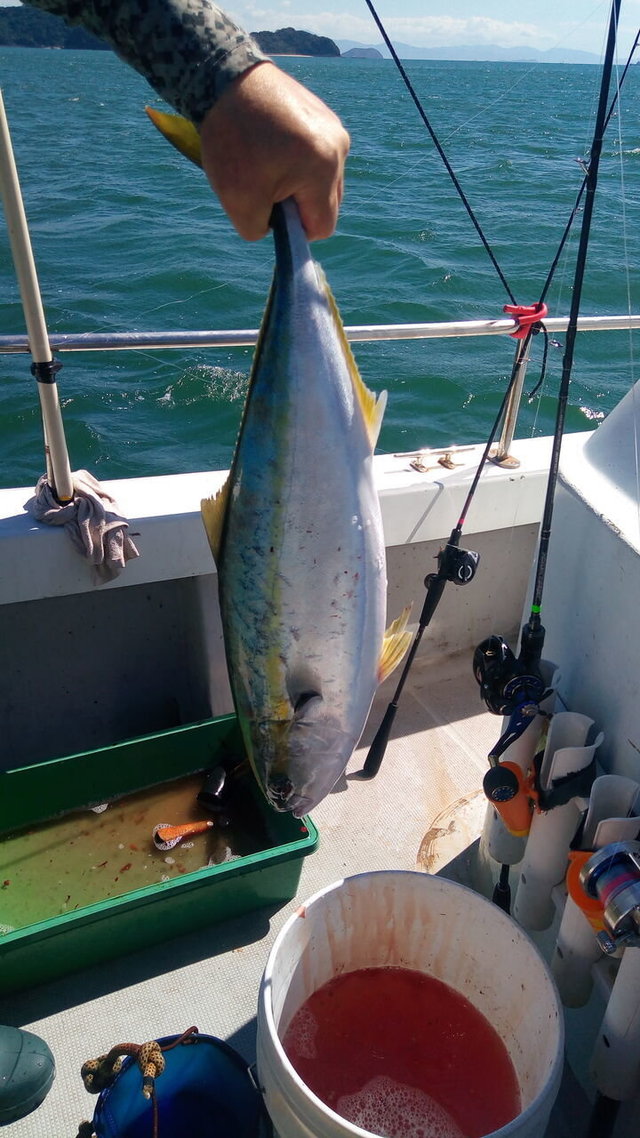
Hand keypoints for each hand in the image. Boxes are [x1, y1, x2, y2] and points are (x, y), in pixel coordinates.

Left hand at [198, 62, 349, 240]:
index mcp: (324, 168)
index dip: (296, 232)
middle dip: (297, 205)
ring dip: (298, 183)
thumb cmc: (231, 140)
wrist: (222, 75)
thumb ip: (261, 229)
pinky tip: (271, 145)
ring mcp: (333, 127)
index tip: (271, 215)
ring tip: (266, 163)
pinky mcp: (323, 114)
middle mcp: (338, 147)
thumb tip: (275, 228)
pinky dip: (296, 160)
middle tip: (264, 187)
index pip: (323, 226)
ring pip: (323, 179)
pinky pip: (317, 154)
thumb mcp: (238, 201)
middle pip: (327, 203)